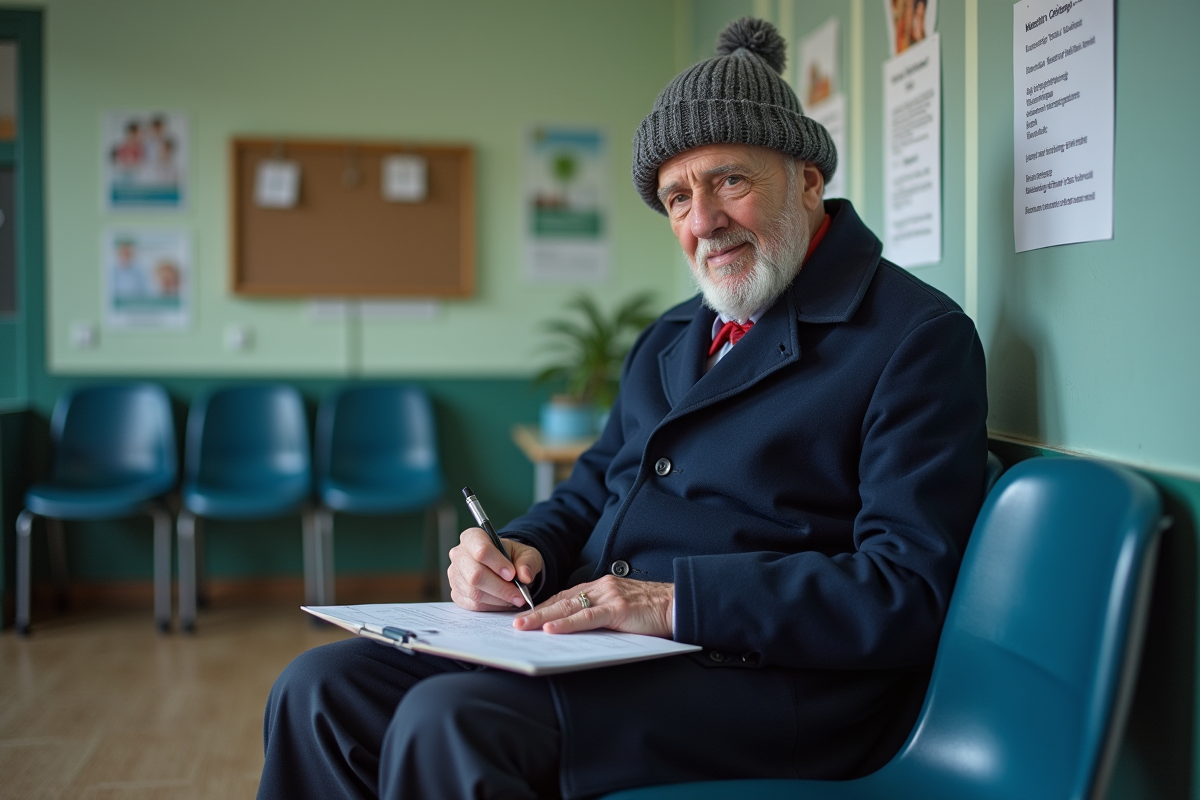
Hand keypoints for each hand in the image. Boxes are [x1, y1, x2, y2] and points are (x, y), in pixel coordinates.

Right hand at [448, 528, 542, 610]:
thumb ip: (527, 562)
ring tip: (515, 599)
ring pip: (474, 592)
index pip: (481, 550)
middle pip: (475, 575)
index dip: (497, 564)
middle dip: (500, 588)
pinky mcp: (456, 593)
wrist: (505, 568)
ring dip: (498, 599)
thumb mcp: (526, 554)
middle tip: (519, 595)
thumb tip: (525, 576)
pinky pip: (473, 604)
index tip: (512, 575)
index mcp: (473, 537)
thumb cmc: (513, 557)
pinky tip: (503, 602)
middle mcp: (459, 555)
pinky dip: (492, 606)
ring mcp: (455, 575)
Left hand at [514, 575, 673, 638]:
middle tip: (514, 624)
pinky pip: (587, 617)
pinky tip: (551, 629)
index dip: (544, 606)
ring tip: (522, 627)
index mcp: (601, 586)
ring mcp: (609, 596)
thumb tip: (578, 630)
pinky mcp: (618, 609)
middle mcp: (601, 587)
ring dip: (542, 617)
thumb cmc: (654, 610)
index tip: (525, 616)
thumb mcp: (623, 608)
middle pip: (561, 600)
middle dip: (535, 612)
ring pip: (569, 606)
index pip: (565, 596)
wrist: (680, 604)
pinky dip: (567, 623)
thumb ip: (602, 614)